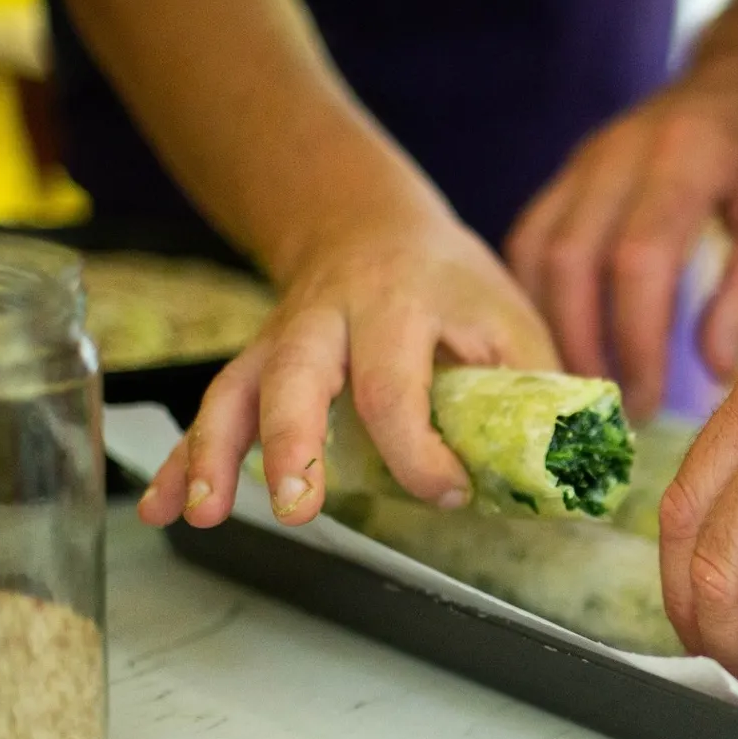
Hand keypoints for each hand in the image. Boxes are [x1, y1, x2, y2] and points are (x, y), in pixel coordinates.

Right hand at [137, 207, 557, 529]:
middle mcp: (325, 320)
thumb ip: (534, 386)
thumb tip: (575, 466)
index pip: (395, 384)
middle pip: (295, 378)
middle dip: (291, 444)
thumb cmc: (451, 284)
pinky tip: (162, 510)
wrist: (367, 223)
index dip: (417, 449)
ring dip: (211, 454)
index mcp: (397, 305)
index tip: (449, 492)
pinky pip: (211, 411)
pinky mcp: (252, 366)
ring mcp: (278, 342)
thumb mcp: (507, 315)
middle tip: (298, 506)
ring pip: (234, 393)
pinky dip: (181, 461)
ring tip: (201, 514)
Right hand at [506, 51, 737, 419]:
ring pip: (535, 251)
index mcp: (686, 156)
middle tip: (606, 412)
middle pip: (569, 258)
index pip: (640, 257)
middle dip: (581, 345)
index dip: (635, 338)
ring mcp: (584, 161)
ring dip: (550, 328)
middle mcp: (619, 152)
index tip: (647, 402)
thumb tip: (713, 369)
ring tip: (583, 390)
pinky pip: (529, 241)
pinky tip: (563, 345)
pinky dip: (535, 300)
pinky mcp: (568, 175)